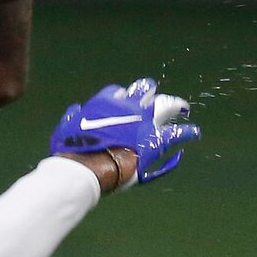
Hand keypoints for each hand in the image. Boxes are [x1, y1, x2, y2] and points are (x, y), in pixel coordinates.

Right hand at [51, 77, 198, 188]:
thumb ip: (71, 118)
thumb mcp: (64, 129)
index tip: (121, 101)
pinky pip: (177, 133)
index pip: (116, 92)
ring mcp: (146, 122)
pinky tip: (192, 133)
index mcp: (106, 103)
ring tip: (181, 107)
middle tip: (152, 96)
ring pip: (165, 104)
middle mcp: (129, 107)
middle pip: (144, 89)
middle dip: (148, 91)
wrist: (89, 167)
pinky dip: (186, 133)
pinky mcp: (157, 140)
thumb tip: (75, 110)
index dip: (120, 96)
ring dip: (174, 104)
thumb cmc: (73, 149)